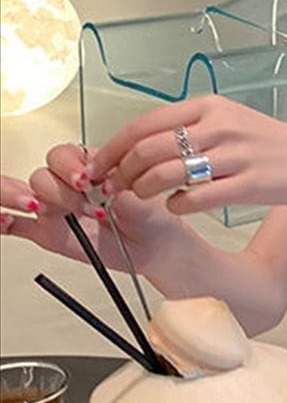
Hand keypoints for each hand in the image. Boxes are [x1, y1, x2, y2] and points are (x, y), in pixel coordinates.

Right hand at [2, 145, 189, 273]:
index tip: (88, 180)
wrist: (156, 247)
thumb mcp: (139, 194)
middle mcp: (67, 185)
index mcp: (87, 167)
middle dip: (59, 187)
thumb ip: (116, 185)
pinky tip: (5, 220)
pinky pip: (18, 224)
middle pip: (42, 174)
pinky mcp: (48, 232)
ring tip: (50, 210)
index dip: (70, 165)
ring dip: (35, 200)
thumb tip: (98, 182)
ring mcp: (55, 208)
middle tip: (82, 203)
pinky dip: (5, 220)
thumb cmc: (151, 217)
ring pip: (26, 194)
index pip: (62, 155)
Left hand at [86, 96, 286, 215]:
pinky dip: (177, 205)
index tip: (101, 165)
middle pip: (149, 148)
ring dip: (143, 190)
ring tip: (140, 198)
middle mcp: (219, 126)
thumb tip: (145, 145)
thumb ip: (191, 127)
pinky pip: (196, 198)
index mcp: (208, 107)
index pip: (144, 123)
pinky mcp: (248, 186)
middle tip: (114, 187)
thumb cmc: (271, 146)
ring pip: (167, 173)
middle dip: (122, 171)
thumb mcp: (230, 121)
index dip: (115, 147)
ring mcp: (234, 156)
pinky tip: (177, 207)